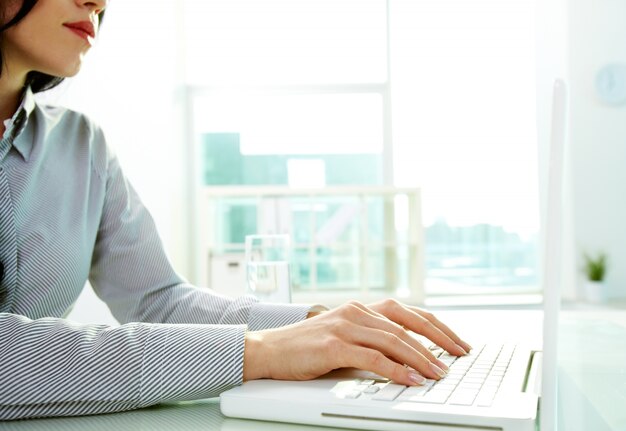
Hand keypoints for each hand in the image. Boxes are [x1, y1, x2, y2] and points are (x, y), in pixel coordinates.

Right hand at [243, 299, 470, 385]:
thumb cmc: (306, 348)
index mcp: (361, 308)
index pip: (408, 313)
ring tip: (439, 373)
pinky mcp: (334, 344)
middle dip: (438, 340)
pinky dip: (396, 369)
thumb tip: (407, 360)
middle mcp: (356, 312)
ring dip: (421, 358)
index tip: (456, 342)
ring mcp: (345, 326)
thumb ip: (370, 341)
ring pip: (394, 340)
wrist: (269, 349)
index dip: (436, 327)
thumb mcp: (343, 338)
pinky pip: (373, 357)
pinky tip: (411, 379)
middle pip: (407, 324)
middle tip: (459, 356)